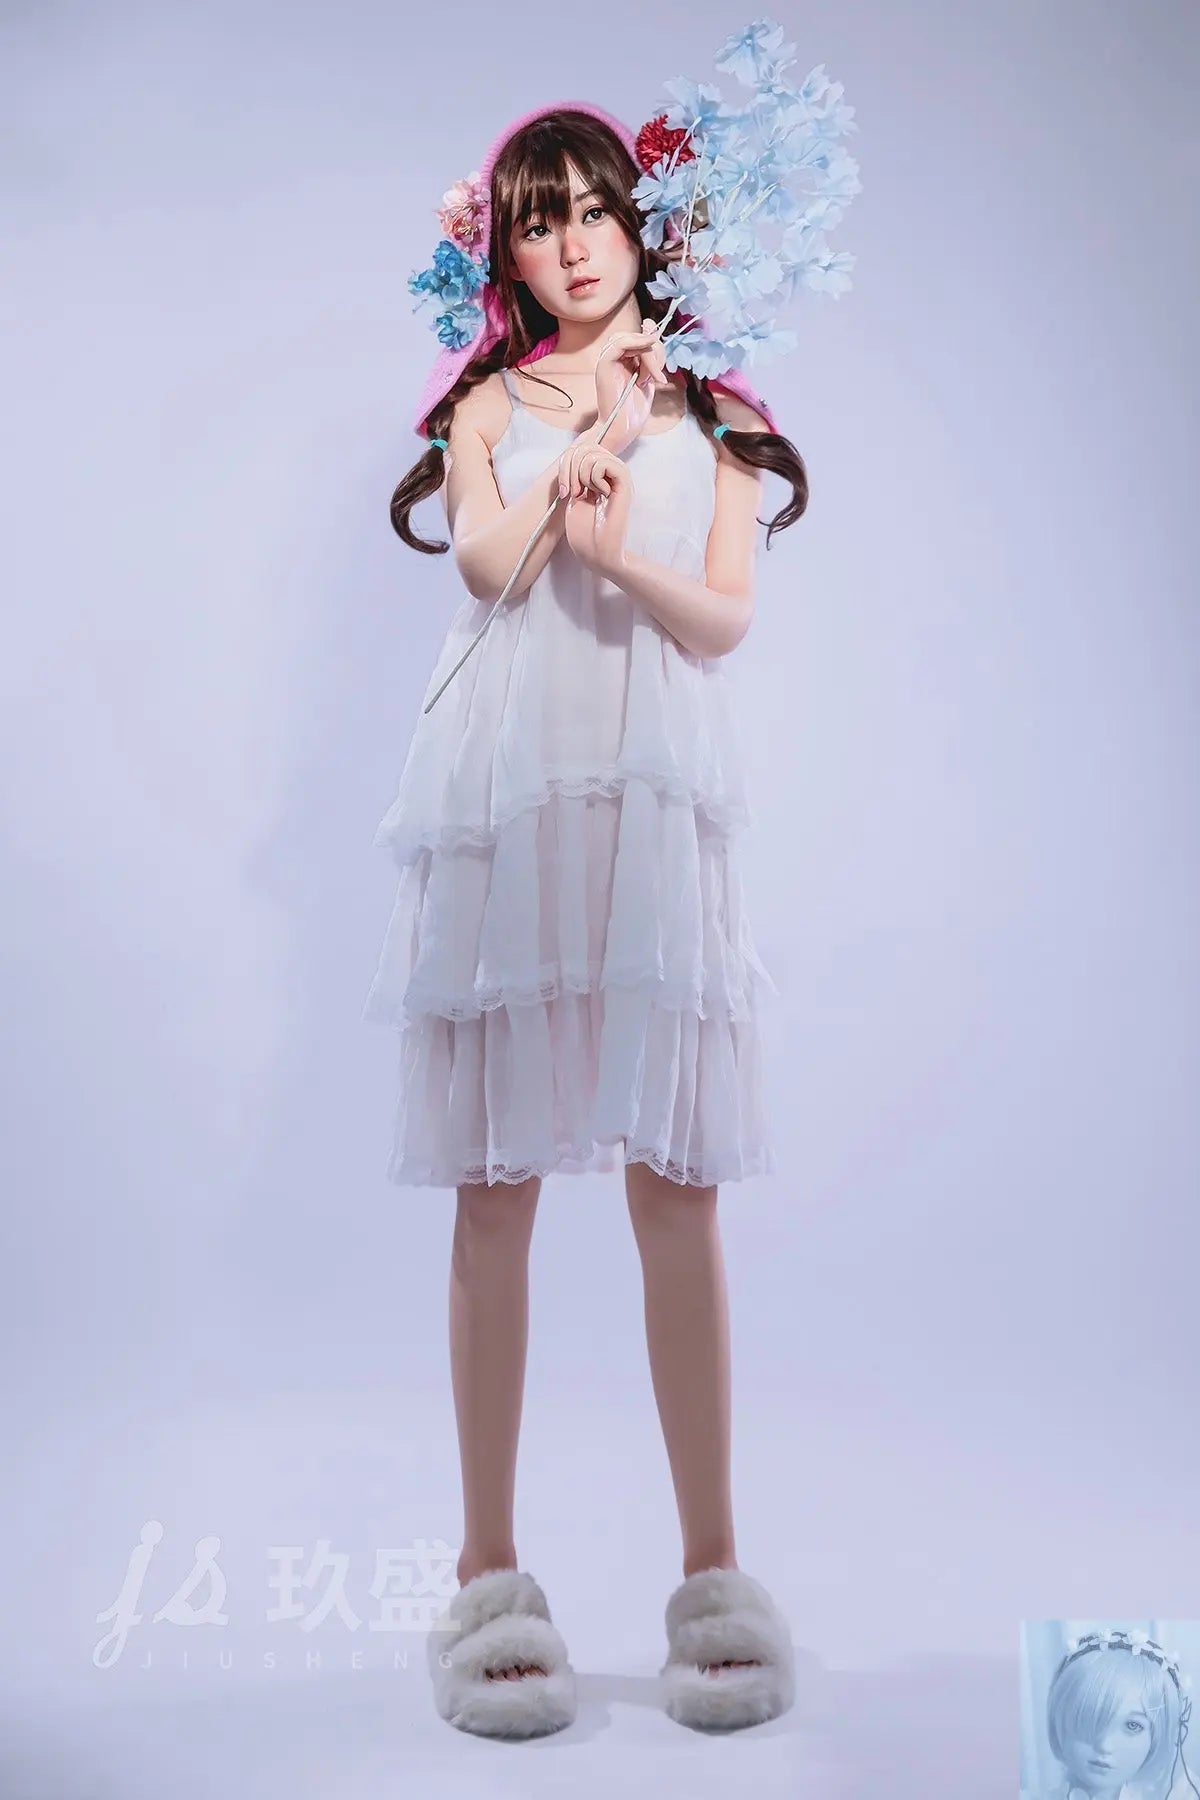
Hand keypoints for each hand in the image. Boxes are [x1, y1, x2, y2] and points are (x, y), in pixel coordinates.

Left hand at [560, 442, 631, 578]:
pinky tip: (600, 494)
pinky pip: (606, 463)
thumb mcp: (573, 496)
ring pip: (594, 453)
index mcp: (597, 476)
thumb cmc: (584, 533)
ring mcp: (617, 478)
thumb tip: (573, 451)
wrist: (597, 554)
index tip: (565, 492)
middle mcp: (609, 473)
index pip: (580, 449)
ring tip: (587, 495)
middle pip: (586, 446)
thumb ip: (575, 473)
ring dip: (582, 474)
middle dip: (570, 468)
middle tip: (574, 493)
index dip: (565, 464)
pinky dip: (595, 477)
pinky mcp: (624, 484)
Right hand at [593, 318, 668, 455]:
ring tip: (651, 377)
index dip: (649, 337)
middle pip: (633, 336)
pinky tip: (648, 349)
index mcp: (622, 362)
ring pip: (628, 338)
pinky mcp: (604, 365)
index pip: (636, 338)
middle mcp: (613, 359)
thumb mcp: (648, 379)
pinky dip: (636, 342)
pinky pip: (619, 344)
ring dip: (647, 353)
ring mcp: (607, 361)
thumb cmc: (633, 411)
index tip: (658, 347)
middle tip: (657, 375)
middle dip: (653, 350)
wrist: (622, 429)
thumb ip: (651, 360)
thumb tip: (654, 336)